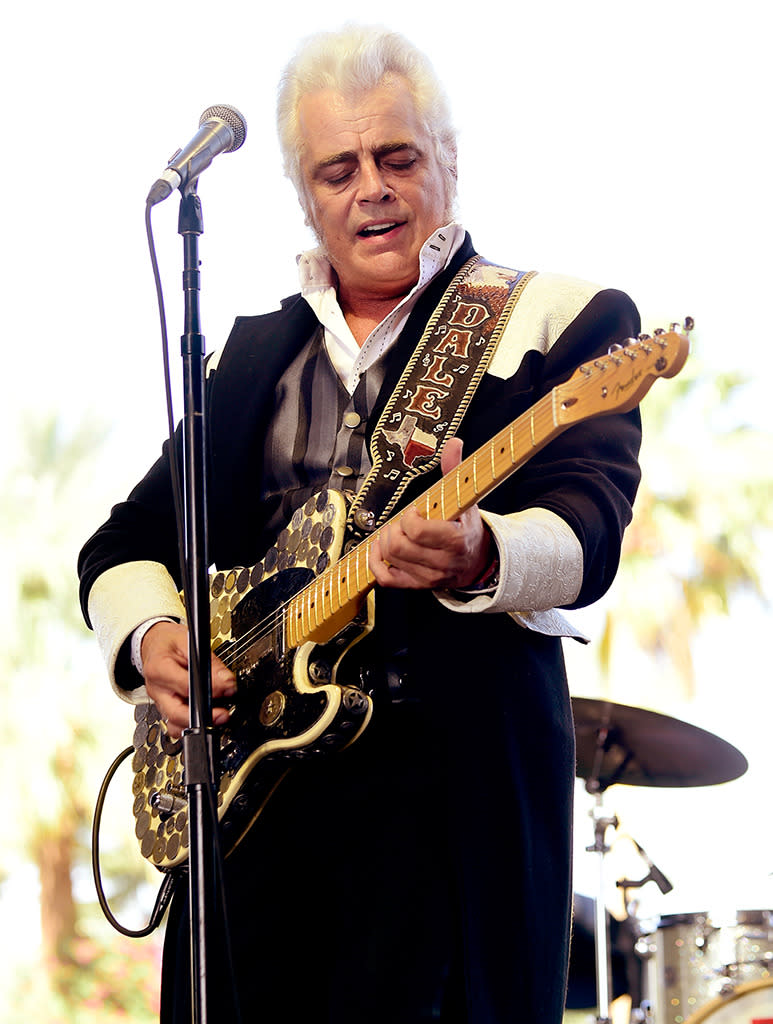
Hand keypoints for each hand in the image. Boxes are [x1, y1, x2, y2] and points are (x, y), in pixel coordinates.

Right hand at [140, 620, 235, 737]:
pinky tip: (203, 718)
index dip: (210, 689)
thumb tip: (227, 680)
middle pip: (176, 713)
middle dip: (201, 718)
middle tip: (222, 715)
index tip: (227, 689)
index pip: (186, 686)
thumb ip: (208, 661)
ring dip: (196, 724)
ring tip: (216, 717)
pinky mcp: (164, 707)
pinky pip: (175, 723)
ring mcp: (159, 701)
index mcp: (158, 669)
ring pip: (175, 724)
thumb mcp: (188, 641)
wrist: (153, 644)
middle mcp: (156, 689)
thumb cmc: (168, 642)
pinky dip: (190, 724)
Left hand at [368, 438, 494, 590]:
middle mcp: (443, 562)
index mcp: (455, 540)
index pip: (417, 531)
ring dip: (386, 540)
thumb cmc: (466, 526)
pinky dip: (376, 562)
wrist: (477, 558)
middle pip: (398, 546)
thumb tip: (454, 443)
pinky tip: (382, 548)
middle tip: (404, 521)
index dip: (409, 517)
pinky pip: (386, 579)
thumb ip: (455, 470)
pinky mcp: (418, 584)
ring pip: (390, 559)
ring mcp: (429, 576)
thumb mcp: (465, 498)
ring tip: (397, 530)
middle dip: (394, 528)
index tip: (415, 510)